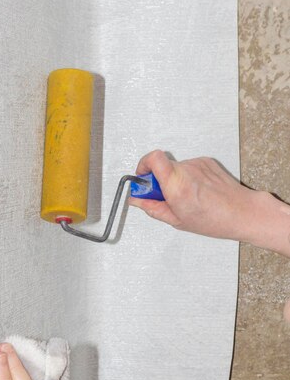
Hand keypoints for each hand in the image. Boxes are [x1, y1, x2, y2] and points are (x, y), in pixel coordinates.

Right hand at [129, 149, 257, 241]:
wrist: (242, 212)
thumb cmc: (214, 220)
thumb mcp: (177, 220)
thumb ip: (152, 207)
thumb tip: (136, 200)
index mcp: (177, 186)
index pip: (153, 159)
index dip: (143, 165)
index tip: (141, 178)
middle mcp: (187, 170)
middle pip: (162, 165)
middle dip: (158, 179)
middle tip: (164, 195)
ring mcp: (198, 164)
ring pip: (176, 168)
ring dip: (175, 179)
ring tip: (188, 197)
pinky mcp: (207, 161)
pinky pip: (189, 167)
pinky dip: (189, 177)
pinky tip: (198, 191)